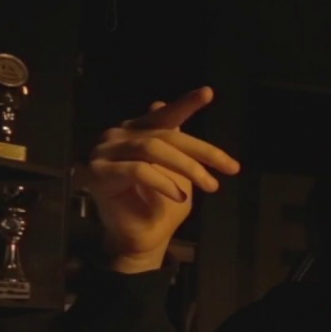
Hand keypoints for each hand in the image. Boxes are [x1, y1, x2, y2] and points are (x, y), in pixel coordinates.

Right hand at [78, 86, 239, 272]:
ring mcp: (105, 152)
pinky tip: (179, 196)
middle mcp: (119, 136)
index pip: (164, 115)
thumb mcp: (178, 173)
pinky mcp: (98, 172)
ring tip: (211, 185)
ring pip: (153, 148)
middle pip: (166, 135)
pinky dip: (163, 182)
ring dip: (187, 167)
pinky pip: (138, 170)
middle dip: (203, 152)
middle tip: (232, 168)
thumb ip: (173, 142)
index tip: (208, 93)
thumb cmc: (161, 206)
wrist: (142, 238)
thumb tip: (158, 100)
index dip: (185, 104)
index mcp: (138, 132)